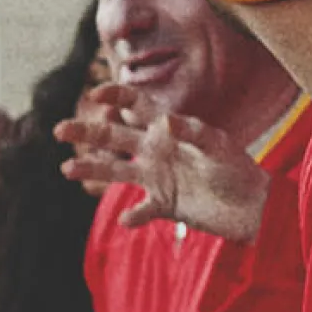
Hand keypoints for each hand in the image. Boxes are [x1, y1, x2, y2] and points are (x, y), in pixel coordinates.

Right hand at [55, 83, 269, 241]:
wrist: (252, 206)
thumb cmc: (237, 168)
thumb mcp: (218, 146)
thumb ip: (194, 132)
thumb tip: (164, 121)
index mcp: (169, 130)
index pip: (137, 106)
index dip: (117, 96)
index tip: (97, 93)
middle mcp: (156, 151)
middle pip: (114, 136)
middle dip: (87, 131)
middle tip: (59, 129)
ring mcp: (156, 178)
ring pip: (116, 171)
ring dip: (92, 168)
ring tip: (67, 168)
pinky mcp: (163, 205)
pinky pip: (140, 210)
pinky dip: (133, 216)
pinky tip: (127, 218)